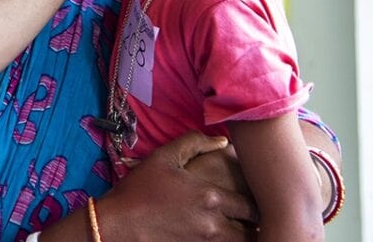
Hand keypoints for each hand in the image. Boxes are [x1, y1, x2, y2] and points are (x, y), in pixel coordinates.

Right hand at [96, 132, 256, 241]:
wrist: (116, 225)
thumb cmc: (138, 189)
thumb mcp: (163, 157)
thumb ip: (194, 142)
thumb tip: (223, 140)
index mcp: (210, 197)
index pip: (252, 206)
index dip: (256, 204)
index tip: (253, 200)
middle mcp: (214, 224)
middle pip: (252, 231)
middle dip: (254, 224)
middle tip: (251, 217)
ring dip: (242, 236)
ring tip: (238, 228)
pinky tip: (216, 235)